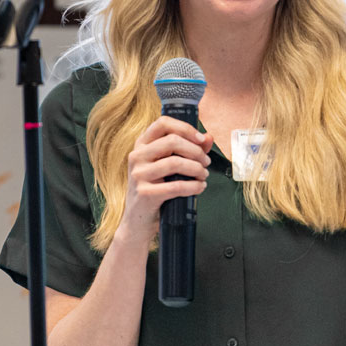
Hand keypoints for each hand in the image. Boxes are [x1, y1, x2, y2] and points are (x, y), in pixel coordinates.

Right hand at [120, 116, 213, 243]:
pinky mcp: (145, 194)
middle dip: (196, 151)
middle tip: (206, 161)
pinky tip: (200, 187)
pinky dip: (193, 186)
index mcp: (141, 145)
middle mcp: (136, 156)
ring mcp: (138, 175)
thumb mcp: (168, 168)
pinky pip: (176, 186)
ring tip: (204, 175)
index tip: (201, 139)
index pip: (163, 123)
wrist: (138, 222)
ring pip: (175, 163)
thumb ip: (188, 150)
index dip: (185, 128)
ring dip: (197, 168)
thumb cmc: (155, 191)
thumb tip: (209, 138)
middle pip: (172, 141)